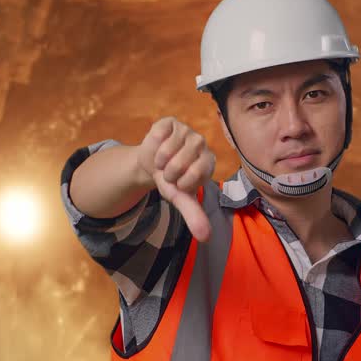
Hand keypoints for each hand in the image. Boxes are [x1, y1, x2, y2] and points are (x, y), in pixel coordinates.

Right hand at [136, 117, 216, 241]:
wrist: (152, 164)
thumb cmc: (171, 181)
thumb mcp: (181, 198)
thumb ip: (194, 215)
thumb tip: (205, 237)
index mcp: (209, 161)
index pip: (196, 174)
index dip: (180, 182)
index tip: (179, 183)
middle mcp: (201, 143)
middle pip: (179, 163)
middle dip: (168, 173)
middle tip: (169, 172)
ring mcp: (186, 130)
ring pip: (167, 150)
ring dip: (159, 161)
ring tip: (163, 161)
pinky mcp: (170, 122)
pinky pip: (157, 136)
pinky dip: (152, 146)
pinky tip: (158, 146)